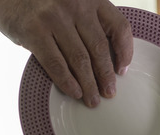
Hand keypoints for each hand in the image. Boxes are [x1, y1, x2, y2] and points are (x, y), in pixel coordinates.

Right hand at [0, 0, 133, 107]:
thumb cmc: (40, 3)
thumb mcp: (69, 4)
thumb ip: (85, 24)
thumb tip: (102, 62)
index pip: (119, 27)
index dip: (125, 52)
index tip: (123, 70)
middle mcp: (76, 5)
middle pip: (99, 47)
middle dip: (106, 75)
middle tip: (109, 93)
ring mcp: (54, 17)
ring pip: (79, 59)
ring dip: (88, 84)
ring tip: (93, 100)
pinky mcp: (34, 30)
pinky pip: (56, 63)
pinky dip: (67, 81)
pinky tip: (74, 92)